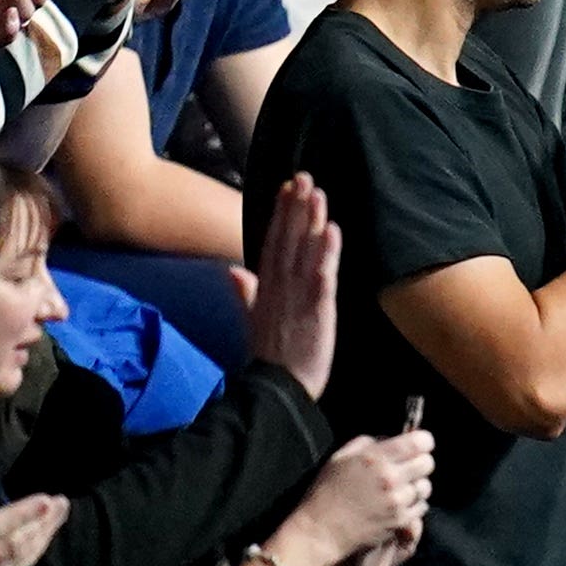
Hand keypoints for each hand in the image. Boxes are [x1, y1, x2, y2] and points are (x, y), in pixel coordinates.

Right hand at [242, 166, 337, 397]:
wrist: (278, 388)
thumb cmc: (271, 355)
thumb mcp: (253, 319)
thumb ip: (245, 293)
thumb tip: (233, 270)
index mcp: (266, 287)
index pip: (272, 241)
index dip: (280, 214)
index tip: (287, 188)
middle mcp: (279, 286)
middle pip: (288, 239)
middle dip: (295, 208)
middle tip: (304, 177)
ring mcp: (297, 296)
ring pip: (304, 252)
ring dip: (311, 222)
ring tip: (318, 195)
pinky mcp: (316, 311)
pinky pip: (321, 279)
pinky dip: (325, 256)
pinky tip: (332, 233)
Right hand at [277, 424, 436, 565]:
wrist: (322, 530)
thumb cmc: (327, 492)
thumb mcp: (340, 458)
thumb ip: (367, 443)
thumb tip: (389, 439)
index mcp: (375, 458)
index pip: (420, 442)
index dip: (421, 442)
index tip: (416, 446)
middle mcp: (390, 477)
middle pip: (428, 463)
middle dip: (419, 464)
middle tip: (406, 469)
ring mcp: (397, 500)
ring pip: (425, 486)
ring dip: (416, 486)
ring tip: (398, 489)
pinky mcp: (401, 519)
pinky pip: (422, 507)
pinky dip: (413, 505)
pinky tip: (397, 504)